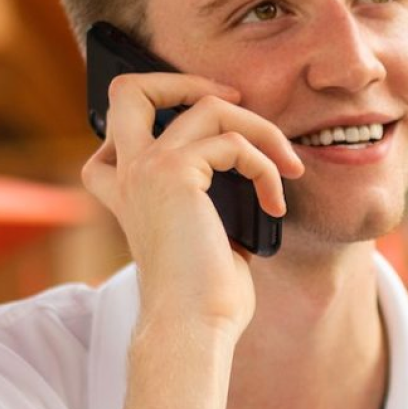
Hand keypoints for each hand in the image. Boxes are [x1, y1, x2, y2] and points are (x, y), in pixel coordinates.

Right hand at [81, 71, 304, 338]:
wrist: (193, 327)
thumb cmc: (205, 294)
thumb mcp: (206, 229)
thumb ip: (211, 189)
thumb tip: (250, 159)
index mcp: (126, 189)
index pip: (119, 125)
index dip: (164, 111)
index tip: (218, 138)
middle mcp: (126, 173)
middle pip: (133, 89)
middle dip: (189, 81)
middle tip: (237, 103)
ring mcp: (145, 169)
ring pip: (207, 104)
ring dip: (261, 131)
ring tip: (287, 168)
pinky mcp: (173, 174)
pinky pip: (234, 142)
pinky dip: (266, 166)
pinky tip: (276, 202)